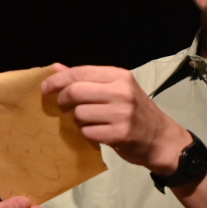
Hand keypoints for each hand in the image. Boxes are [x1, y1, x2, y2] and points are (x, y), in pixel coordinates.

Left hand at [43, 64, 190, 170]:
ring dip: (78, 121)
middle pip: (76, 91)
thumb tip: (55, 68)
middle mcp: (121, 91)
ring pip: (80, 114)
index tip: (45, 88)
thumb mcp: (116, 89)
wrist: (161, 139)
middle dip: (63, 100)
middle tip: (63, 107)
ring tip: (90, 122)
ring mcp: (122, 113)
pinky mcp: (120, 133)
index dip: (58, 80)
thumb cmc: (135, 112)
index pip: (80, 72)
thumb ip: (87, 79)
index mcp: (119, 75)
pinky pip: (88, 132)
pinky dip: (88, 134)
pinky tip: (99, 133)